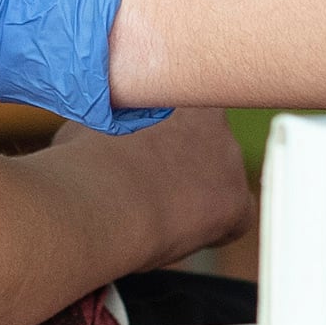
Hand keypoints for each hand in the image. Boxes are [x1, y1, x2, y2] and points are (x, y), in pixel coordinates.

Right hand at [44, 106, 254, 268]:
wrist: (103, 197)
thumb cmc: (89, 159)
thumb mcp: (95, 120)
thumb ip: (116, 121)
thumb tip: (101, 131)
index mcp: (180, 93)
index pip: (189, 113)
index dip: (170, 138)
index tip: (153, 153)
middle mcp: (214, 119)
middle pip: (207, 146)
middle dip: (185, 166)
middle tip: (152, 186)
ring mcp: (230, 159)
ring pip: (219, 182)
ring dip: (196, 196)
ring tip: (157, 212)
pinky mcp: (237, 201)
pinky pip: (232, 220)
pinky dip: (210, 230)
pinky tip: (178, 231)